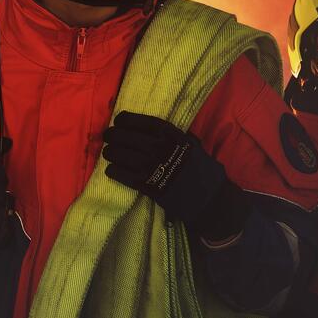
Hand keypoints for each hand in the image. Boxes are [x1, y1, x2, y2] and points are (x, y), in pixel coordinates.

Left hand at [102, 112, 249, 241]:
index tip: (118, 120)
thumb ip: (173, 135)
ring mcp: (151, 166)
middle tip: (108, 137)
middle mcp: (159, 148)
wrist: (209, 198)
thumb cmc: (202, 169)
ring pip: (118, 154)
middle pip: (124, 136)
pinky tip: (112, 170)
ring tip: (109, 153)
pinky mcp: (146, 185)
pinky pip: (121, 174)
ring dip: (110, 152)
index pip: (141, 122)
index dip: (126, 119)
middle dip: (112, 135)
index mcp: (171, 135)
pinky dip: (113, 171)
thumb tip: (150, 128)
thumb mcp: (192, 144)